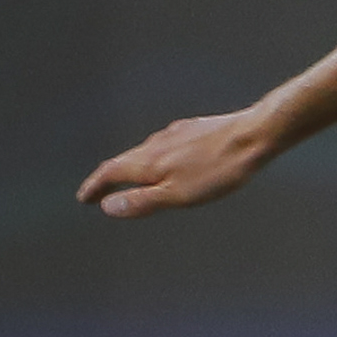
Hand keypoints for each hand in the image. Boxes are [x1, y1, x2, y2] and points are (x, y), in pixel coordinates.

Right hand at [78, 108, 279, 217]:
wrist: (253, 135)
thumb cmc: (218, 169)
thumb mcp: (178, 194)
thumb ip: (142, 201)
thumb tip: (107, 207)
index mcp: (147, 161)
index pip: (110, 173)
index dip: (94, 186)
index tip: (84, 198)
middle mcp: (155, 143)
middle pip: (123, 160)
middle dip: (108, 176)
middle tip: (98, 190)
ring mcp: (174, 134)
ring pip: (143, 151)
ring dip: (130, 165)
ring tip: (128, 177)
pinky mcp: (193, 129)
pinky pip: (163, 144)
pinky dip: (154, 156)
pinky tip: (166, 157)